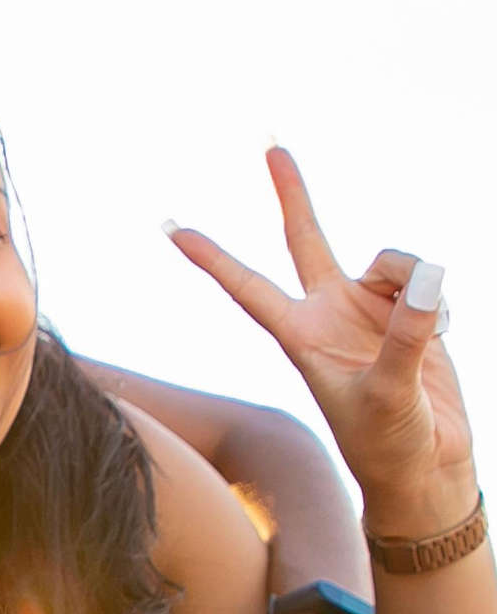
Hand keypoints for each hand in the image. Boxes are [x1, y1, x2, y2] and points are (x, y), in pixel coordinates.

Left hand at [166, 149, 477, 532]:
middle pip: (304, 240)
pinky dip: (437, 299)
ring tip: (428, 330)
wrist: (426, 467)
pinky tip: (442, 332)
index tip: (170, 227)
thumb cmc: (390, 445)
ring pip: (390, 260)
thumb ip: (407, 336)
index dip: (211, 258)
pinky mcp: (407, 313)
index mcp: (301, 338)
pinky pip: (423, 278)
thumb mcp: (391, 394)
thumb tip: (425, 277)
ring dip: (412, 281)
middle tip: (271, 145)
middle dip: (292, 194)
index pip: (247, 288)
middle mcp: (328, 315)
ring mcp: (367, 311)